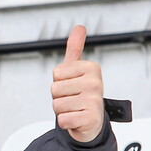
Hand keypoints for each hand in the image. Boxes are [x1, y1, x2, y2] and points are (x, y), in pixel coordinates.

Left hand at [51, 25, 104, 142]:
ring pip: (57, 105)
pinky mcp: (90, 119)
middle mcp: (96, 83)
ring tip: (75, 109)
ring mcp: (94, 101)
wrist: (92, 122)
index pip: (56, 73)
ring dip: (62, 111)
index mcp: (92, 68)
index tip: (72, 86)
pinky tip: (77, 119)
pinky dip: (66, 123)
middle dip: (59, 97)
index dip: (59, 82)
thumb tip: (79, 28)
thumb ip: (75, 49)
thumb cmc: (82, 94)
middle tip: (73, 99)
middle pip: (55, 89)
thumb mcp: (77, 70)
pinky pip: (63, 120)